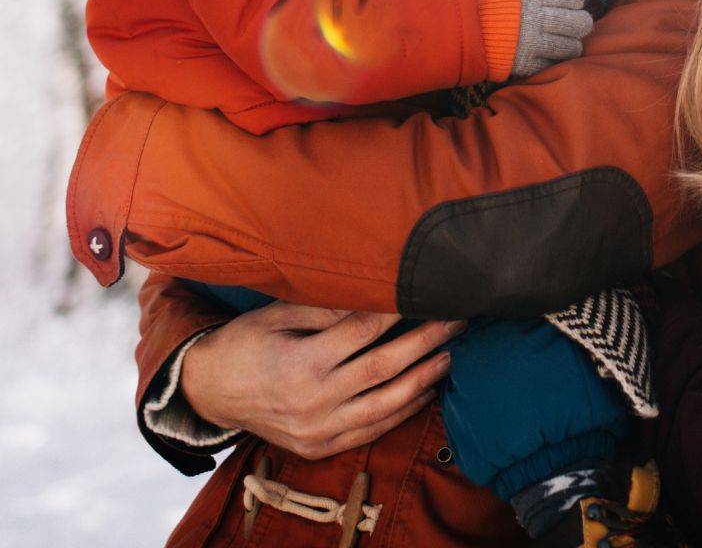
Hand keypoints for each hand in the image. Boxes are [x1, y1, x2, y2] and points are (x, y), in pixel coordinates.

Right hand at [180, 302, 463, 459]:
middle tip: (456, 319)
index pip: (363, 331)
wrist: (209, 392)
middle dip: (426, 342)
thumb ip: (325, 306)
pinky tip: (424, 391)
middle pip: (384, 367)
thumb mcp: (278, 314)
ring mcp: (317, 430)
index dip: (399, 310)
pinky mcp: (319, 447)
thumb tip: (372, 290)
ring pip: (385, 405)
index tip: (427, 292)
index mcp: (301, 362)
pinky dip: (402, 412)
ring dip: (423, 380)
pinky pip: (370, 431)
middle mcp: (313, 401)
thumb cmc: (246, 342)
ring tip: (450, 355)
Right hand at [511, 0, 593, 75]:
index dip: (575, 0)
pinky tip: (550, 56)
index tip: (571, 3)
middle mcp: (539, 18)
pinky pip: (551, 65)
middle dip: (581, 24)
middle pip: (579, 23)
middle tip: (577, 25)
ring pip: (571, 48)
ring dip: (571, 45)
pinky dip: (554, 62)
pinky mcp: (525, 64)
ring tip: (565, 43)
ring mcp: (533, 43)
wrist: (457, 23)